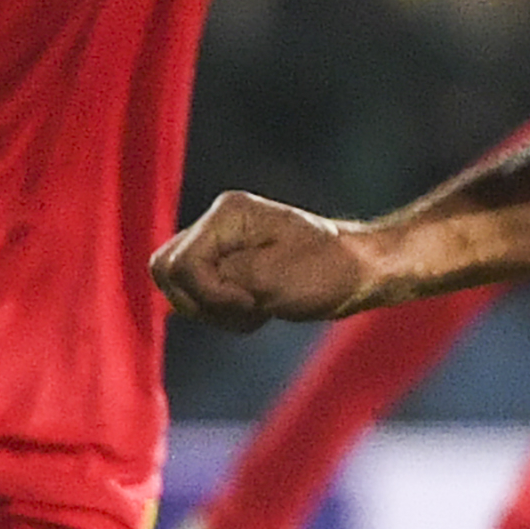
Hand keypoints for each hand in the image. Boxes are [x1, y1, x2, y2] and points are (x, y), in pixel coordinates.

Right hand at [151, 192, 371, 331]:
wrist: (361, 273)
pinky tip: (261, 309)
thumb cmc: (327, 271)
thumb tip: (170, 287)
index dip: (208, 293)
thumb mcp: (271, 279)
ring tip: (260, 308)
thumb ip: (215, 279)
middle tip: (249, 307)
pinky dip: (226, 314)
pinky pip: (201, 299)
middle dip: (203, 302)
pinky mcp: (227, 267)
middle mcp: (218, 224)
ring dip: (216, 312)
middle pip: (168, 273)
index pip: (178, 264)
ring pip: (182, 291)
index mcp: (227, 214)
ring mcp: (221, 245)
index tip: (250, 300)